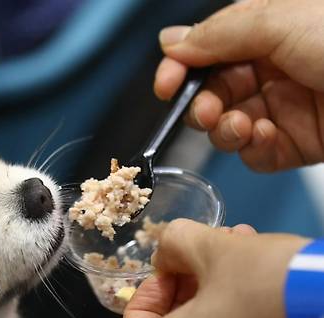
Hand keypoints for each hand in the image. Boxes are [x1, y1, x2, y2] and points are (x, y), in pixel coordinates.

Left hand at [114, 219, 314, 317]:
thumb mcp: (210, 248)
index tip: (165, 274)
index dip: (142, 302)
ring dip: (212, 287)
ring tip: (235, 245)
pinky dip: (233, 307)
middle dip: (184, 285)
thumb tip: (167, 251)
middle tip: (199, 255)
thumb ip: (173, 244)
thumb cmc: (269, 285)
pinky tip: (254, 266)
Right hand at [154, 0, 323, 171]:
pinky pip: (255, 152)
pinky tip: (261, 137)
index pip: (208, 51)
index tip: (166, 85)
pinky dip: (250, 148)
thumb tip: (170, 42)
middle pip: (213, 91)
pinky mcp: (297, 144)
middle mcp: (272, 70)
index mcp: (267, 33)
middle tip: (206, 111)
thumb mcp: (279, 21)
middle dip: (202, 104)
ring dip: (223, 128)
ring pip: (228, 125)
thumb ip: (219, 34)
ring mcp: (284, 108)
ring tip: (237, 126)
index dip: (181, 68)